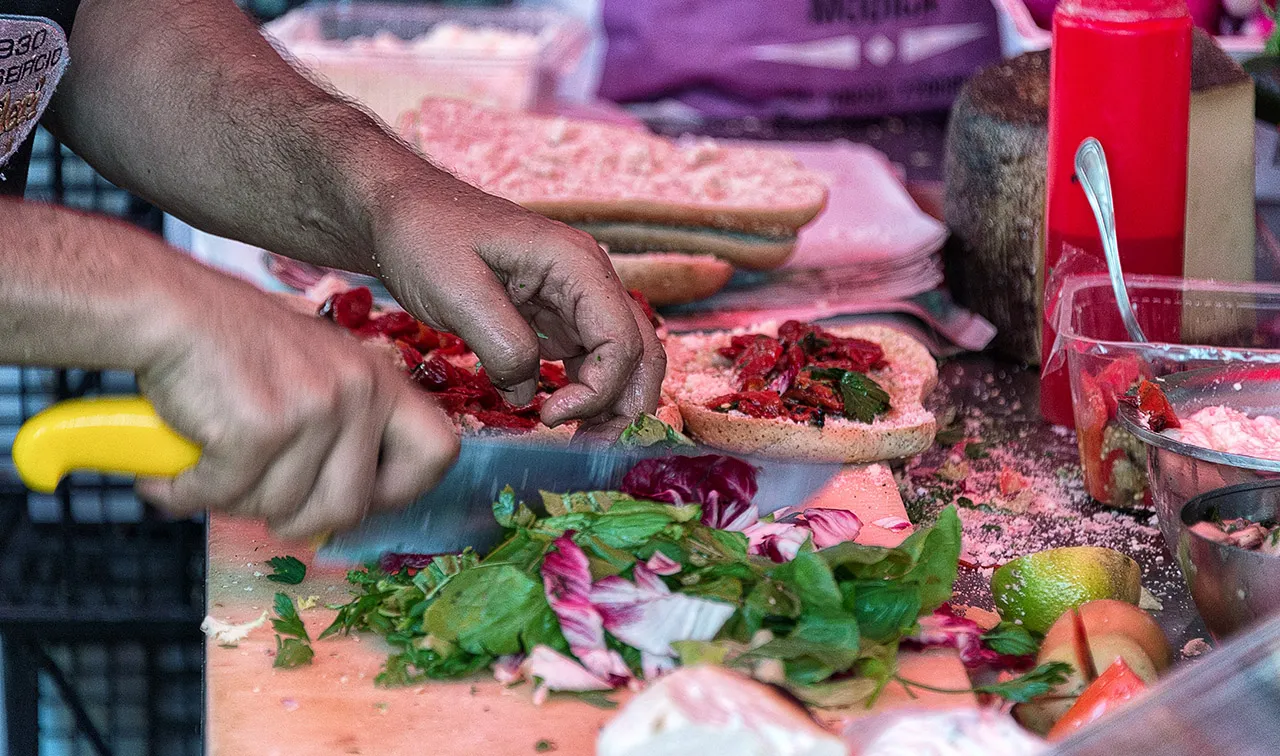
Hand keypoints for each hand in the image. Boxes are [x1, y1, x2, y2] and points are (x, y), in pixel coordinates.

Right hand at [135, 273, 457, 540]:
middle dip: (297, 519)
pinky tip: (173, 470)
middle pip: (349, 507)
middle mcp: (358, 391)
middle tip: (258, 496)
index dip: (400, 490)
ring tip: (212, 465)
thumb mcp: (318, 370)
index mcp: (380, 380)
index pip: (438, 452)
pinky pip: (226, 495)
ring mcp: (312, 408)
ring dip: (236, 502)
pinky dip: (188, 493)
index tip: (360, 498)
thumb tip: (354, 508)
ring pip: (284, 510)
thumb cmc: (236, 347)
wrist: (169, 309)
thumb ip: (345, 427)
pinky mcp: (260, 427)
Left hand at [370, 178, 665, 436]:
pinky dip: (582, 395)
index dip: (598, 389)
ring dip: (608, 406)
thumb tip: (529, 394)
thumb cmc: (425, 237)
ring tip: (579, 446)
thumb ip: (504, 346)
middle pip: (639, 353)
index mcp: (576, 264)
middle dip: (625, 407)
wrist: (399, 212)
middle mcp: (588, 281)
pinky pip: (587, 362)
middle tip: (591, 452)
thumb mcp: (458, 292)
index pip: (621, 340)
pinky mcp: (554, 318)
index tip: (549, 417)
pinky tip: (556, 419)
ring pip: (619, 362)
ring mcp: (574, 300)